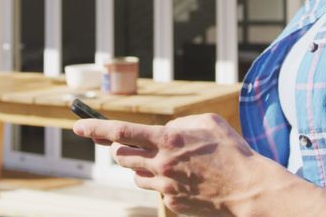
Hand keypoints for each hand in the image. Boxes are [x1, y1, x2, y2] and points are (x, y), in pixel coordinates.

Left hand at [73, 113, 274, 215]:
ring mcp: (164, 187)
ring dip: (142, 167)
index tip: (77, 126)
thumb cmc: (232, 152)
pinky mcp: (171, 203)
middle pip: (121, 157)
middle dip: (120, 149)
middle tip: (132, 144)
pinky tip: (185, 179)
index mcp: (167, 140)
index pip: (120, 133)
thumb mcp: (207, 123)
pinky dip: (162, 182)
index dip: (95, 128)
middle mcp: (161, 164)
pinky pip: (156, 190)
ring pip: (136, 176)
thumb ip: (179, 123)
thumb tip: (165, 130)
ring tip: (165, 162)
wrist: (248, 190)